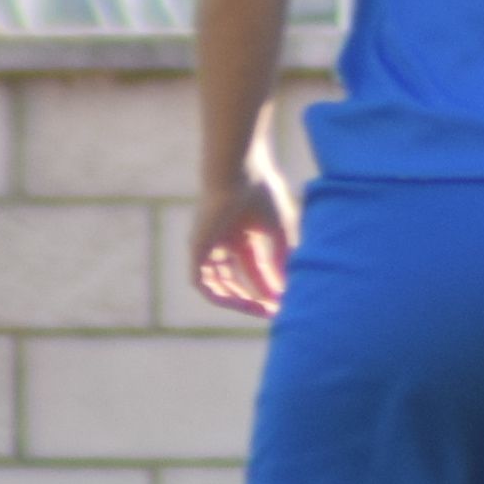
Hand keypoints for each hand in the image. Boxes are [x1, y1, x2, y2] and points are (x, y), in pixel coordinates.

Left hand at [189, 152, 300, 318]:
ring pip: (218, 283)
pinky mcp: (196, 248)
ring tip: (261, 309)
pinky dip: (221, 294)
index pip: (254, 268)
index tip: (286, 302)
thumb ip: (282, 260)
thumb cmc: (261, 193)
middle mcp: (222, 240)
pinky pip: (202, 282)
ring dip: (239, 300)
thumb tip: (287, 289)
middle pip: (236, 278)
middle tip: (274, 311)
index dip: (269, 286)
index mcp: (240, 232)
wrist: (239, 172)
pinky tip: (243, 301)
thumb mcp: (278, 231)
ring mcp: (207, 245)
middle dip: (255, 296)